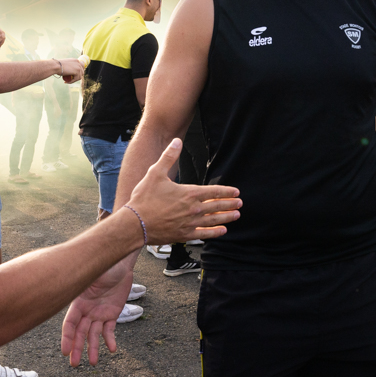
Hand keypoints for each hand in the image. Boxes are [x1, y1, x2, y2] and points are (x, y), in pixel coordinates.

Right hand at [58, 58, 83, 82]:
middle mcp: (78, 62)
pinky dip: (72, 81)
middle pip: (81, 72)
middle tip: (70, 79)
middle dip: (77, 76)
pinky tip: (67, 82)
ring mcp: (78, 67)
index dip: (78, 72)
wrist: (55, 66)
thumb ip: (68, 66)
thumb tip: (69, 70)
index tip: (74, 76)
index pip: (81, 67)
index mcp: (75, 60)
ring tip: (68, 81)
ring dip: (74, 80)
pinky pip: (76, 78)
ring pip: (79, 76)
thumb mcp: (65, 64)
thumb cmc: (57, 65)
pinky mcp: (77, 71)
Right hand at [60, 259, 131, 365]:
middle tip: (74, 364)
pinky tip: (112, 348)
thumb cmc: (104, 263)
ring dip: (93, 349)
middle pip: (80, 333)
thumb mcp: (90, 272)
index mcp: (77, 302)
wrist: (120, 262)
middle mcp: (87, 310)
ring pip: (94, 335)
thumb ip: (81, 282)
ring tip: (93, 363)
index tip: (65, 351)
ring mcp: (99, 313)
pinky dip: (110, 340)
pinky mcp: (112, 314)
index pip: (69, 323)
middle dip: (76, 348)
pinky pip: (110, 330)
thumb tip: (65, 280)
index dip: (66, 338)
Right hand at [125, 138, 241, 245]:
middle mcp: (193, 209)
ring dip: (227, 217)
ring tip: (236, 215)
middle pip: (217, 206)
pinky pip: (204, 234)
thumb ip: (168, 157)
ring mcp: (190, 224)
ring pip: (214, 220)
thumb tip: (177, 141)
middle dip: (230, 204)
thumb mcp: (155, 173)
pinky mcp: (184, 235)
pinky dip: (215, 232)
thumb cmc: (144, 199)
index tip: (236, 192)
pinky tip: (222, 231)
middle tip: (240, 203)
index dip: (226, 191)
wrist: (135, 224)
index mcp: (189, 194)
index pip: (213, 192)